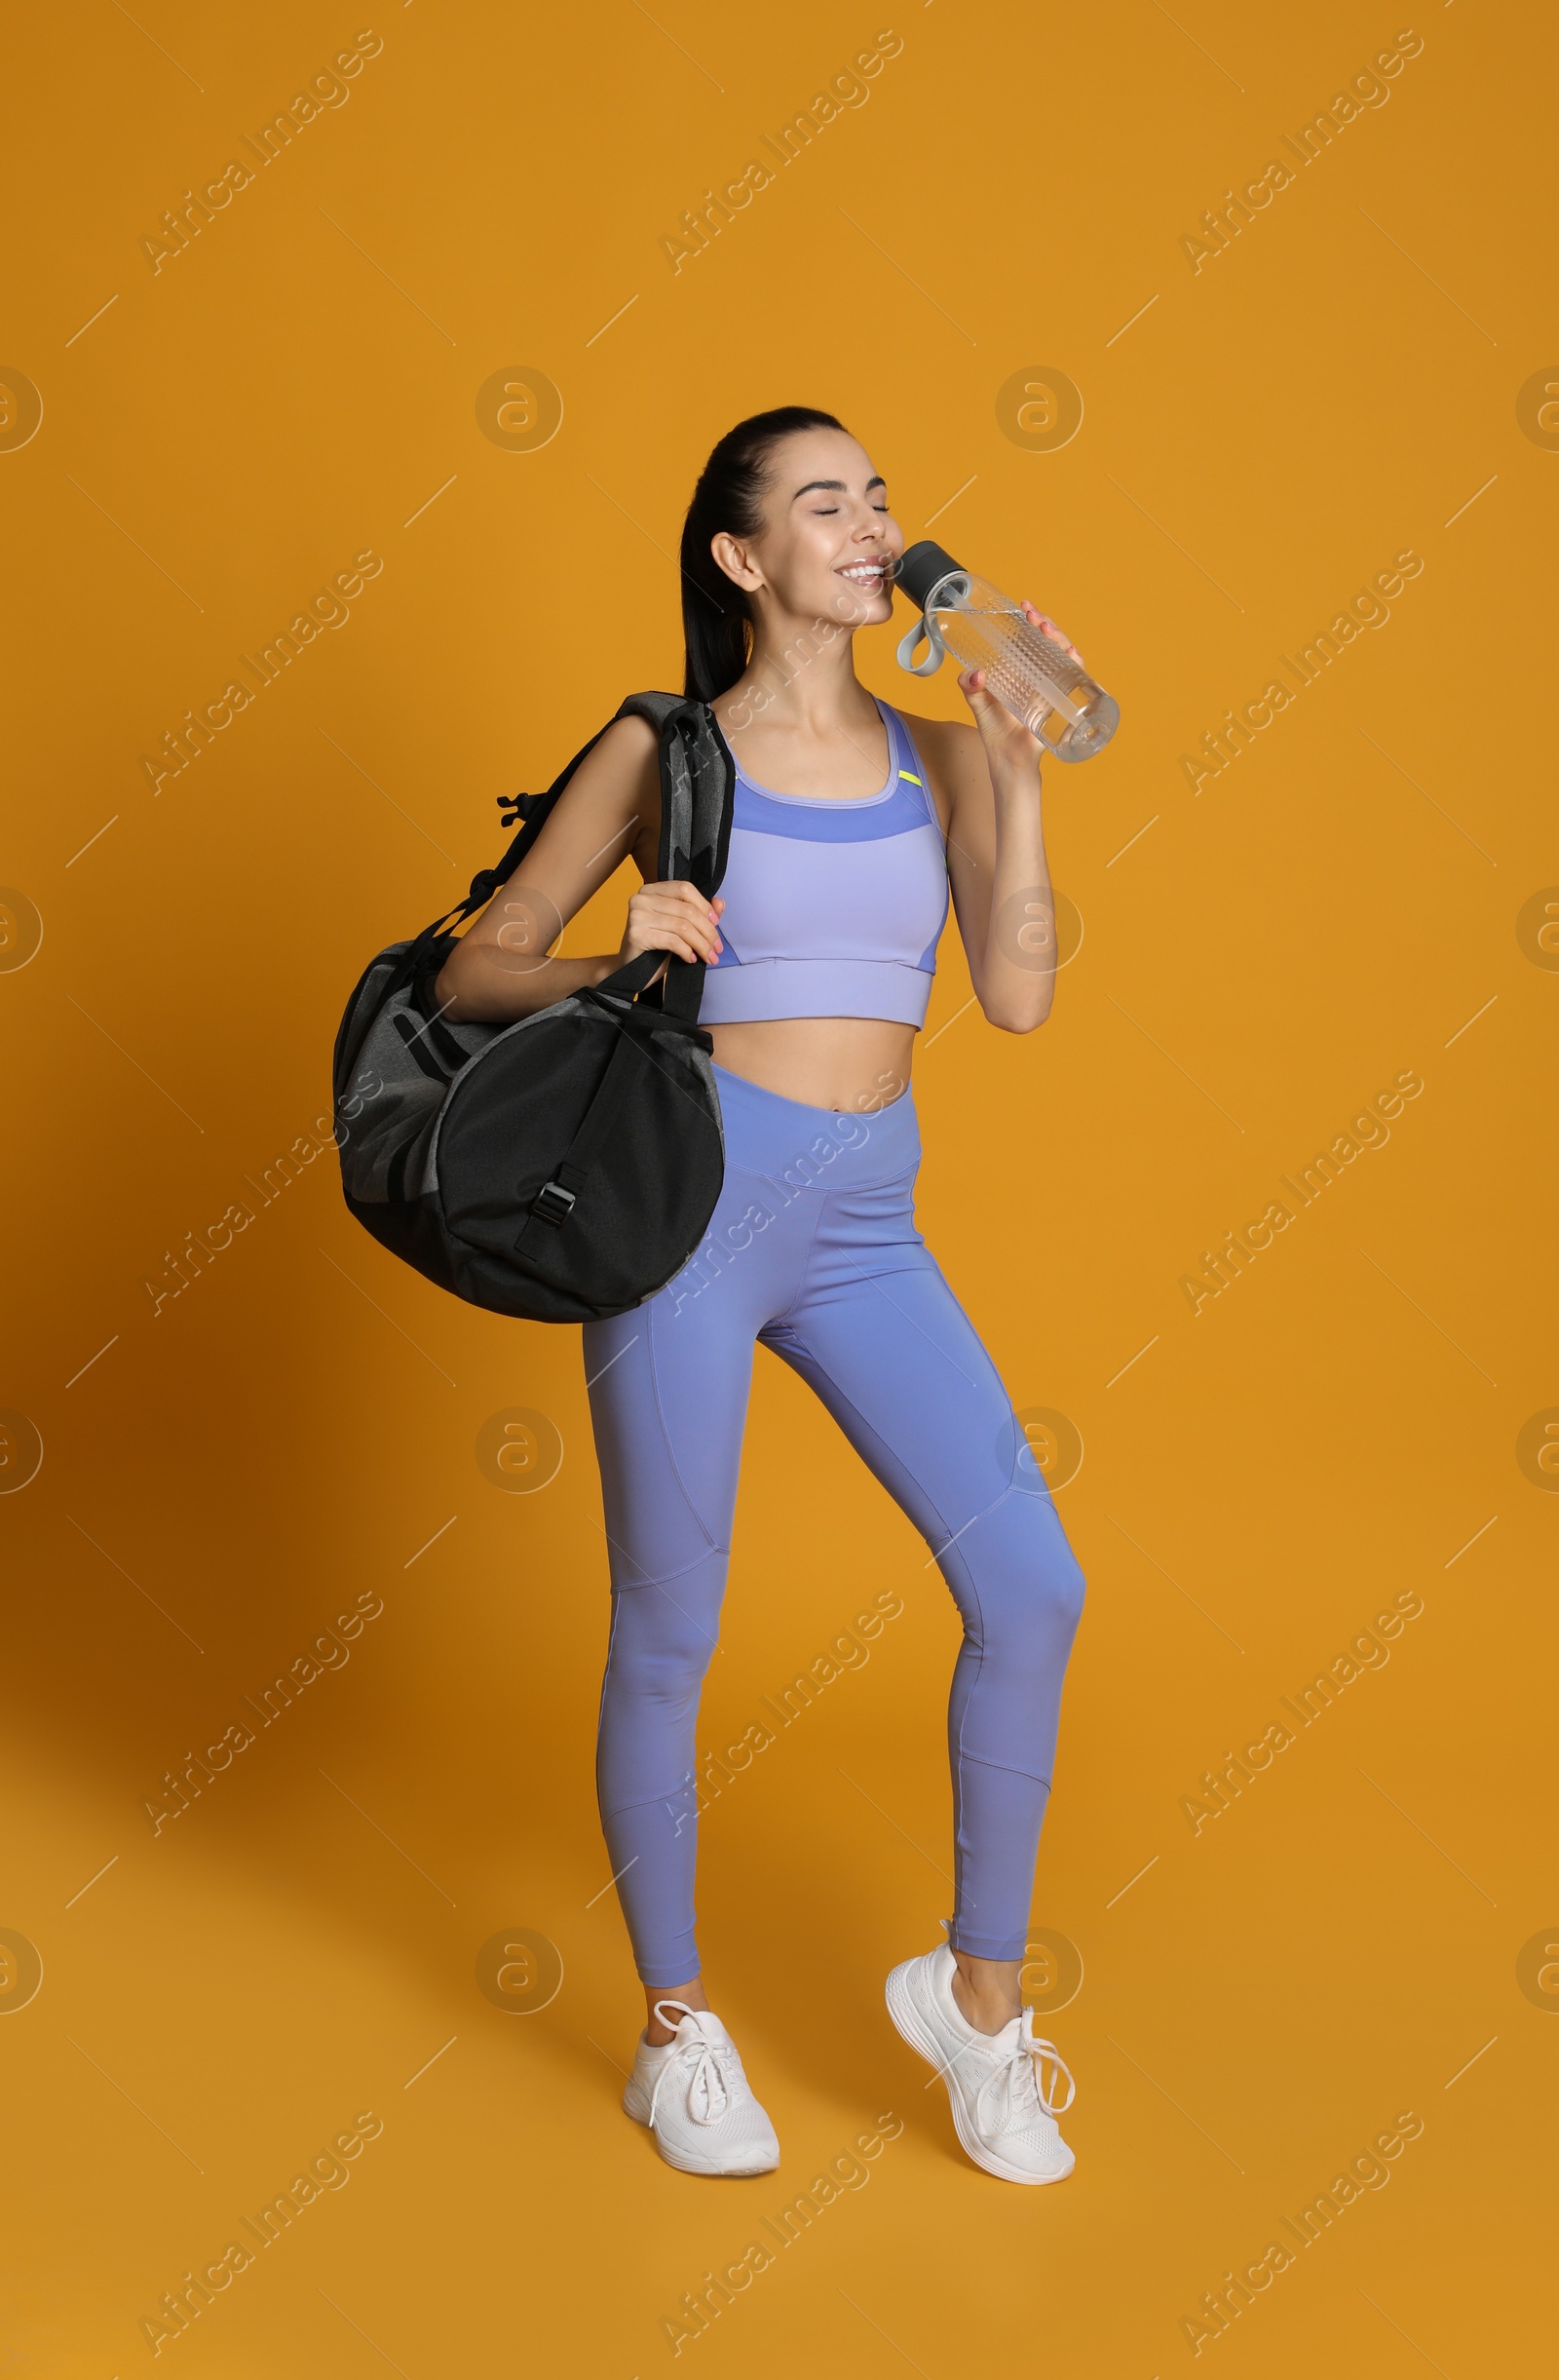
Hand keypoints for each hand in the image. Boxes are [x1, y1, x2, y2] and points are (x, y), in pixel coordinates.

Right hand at [619, 884, 724, 981]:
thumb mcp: (679, 927)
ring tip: (708, 957)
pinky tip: (690, 959)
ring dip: (701, 944)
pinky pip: (672, 941)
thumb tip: (720, 903)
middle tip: (717, 948)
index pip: (685, 889)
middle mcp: (641, 898)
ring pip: (683, 927)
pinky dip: (686, 951)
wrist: (630, 969)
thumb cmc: (655, 947)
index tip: (716, 924)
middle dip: (708, 931)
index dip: (704, 906)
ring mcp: (637, 915)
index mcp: (652, 890)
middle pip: (687, 910)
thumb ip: (699, 913)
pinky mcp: (636, 934)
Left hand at [957, 601, 1083, 770]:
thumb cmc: (997, 733)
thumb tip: (974, 673)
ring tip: (1047, 629)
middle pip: (1050, 643)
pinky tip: (1072, 655)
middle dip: (1045, 625)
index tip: (1024, 608)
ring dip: (1059, 639)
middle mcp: (1041, 677)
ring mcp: (1054, 689)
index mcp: (1023, 672)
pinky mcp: (1062, 704)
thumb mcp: (979, 704)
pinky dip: (1076, 666)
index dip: (1031, 622)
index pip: (1031, 639)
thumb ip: (970, 687)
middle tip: (1034, 617)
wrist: (1009, 761)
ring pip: (1064, 656)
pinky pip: (1076, 682)